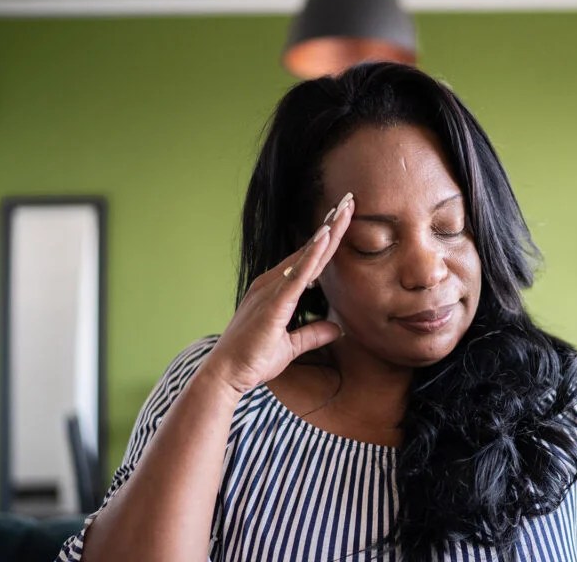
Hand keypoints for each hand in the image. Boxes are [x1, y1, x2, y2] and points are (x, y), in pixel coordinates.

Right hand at [203, 193, 354, 394]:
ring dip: (327, 232)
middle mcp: (272, 283)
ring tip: (344, 209)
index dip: (327, 238)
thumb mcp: (290, 347)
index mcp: (276, 290)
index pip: (308, 259)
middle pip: (309, 249)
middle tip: (350, 200)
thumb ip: (313, 334)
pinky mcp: (273, 303)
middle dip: (331, 225)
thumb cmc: (252, 360)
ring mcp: (271, 290)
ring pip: (306, 256)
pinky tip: (326, 238)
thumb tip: (338, 328)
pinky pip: (297, 275)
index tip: (343, 218)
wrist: (226, 375)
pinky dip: (312, 255)